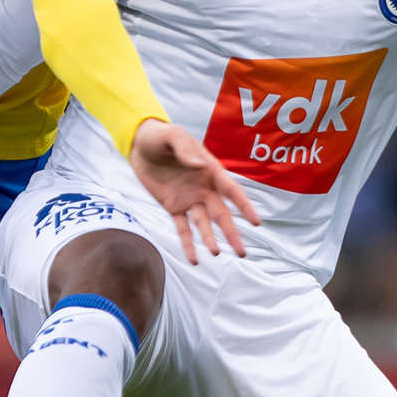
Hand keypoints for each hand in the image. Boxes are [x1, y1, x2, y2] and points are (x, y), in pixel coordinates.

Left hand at [128, 120, 261, 262]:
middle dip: (232, 233)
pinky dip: (187, 244)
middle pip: (222, 214)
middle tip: (242, 252)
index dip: (244, 207)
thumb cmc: (160, 136)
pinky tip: (194, 259)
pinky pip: (182, 228)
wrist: (140, 145)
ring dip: (210, 240)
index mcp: (210, 170)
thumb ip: (185, 149)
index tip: (256, 223)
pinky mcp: (172, 207)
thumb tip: (199, 165)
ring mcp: (189, 199)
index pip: (232, 191)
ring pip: (204, 224)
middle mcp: (204, 188)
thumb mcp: (172, 136)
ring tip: (216, 254)